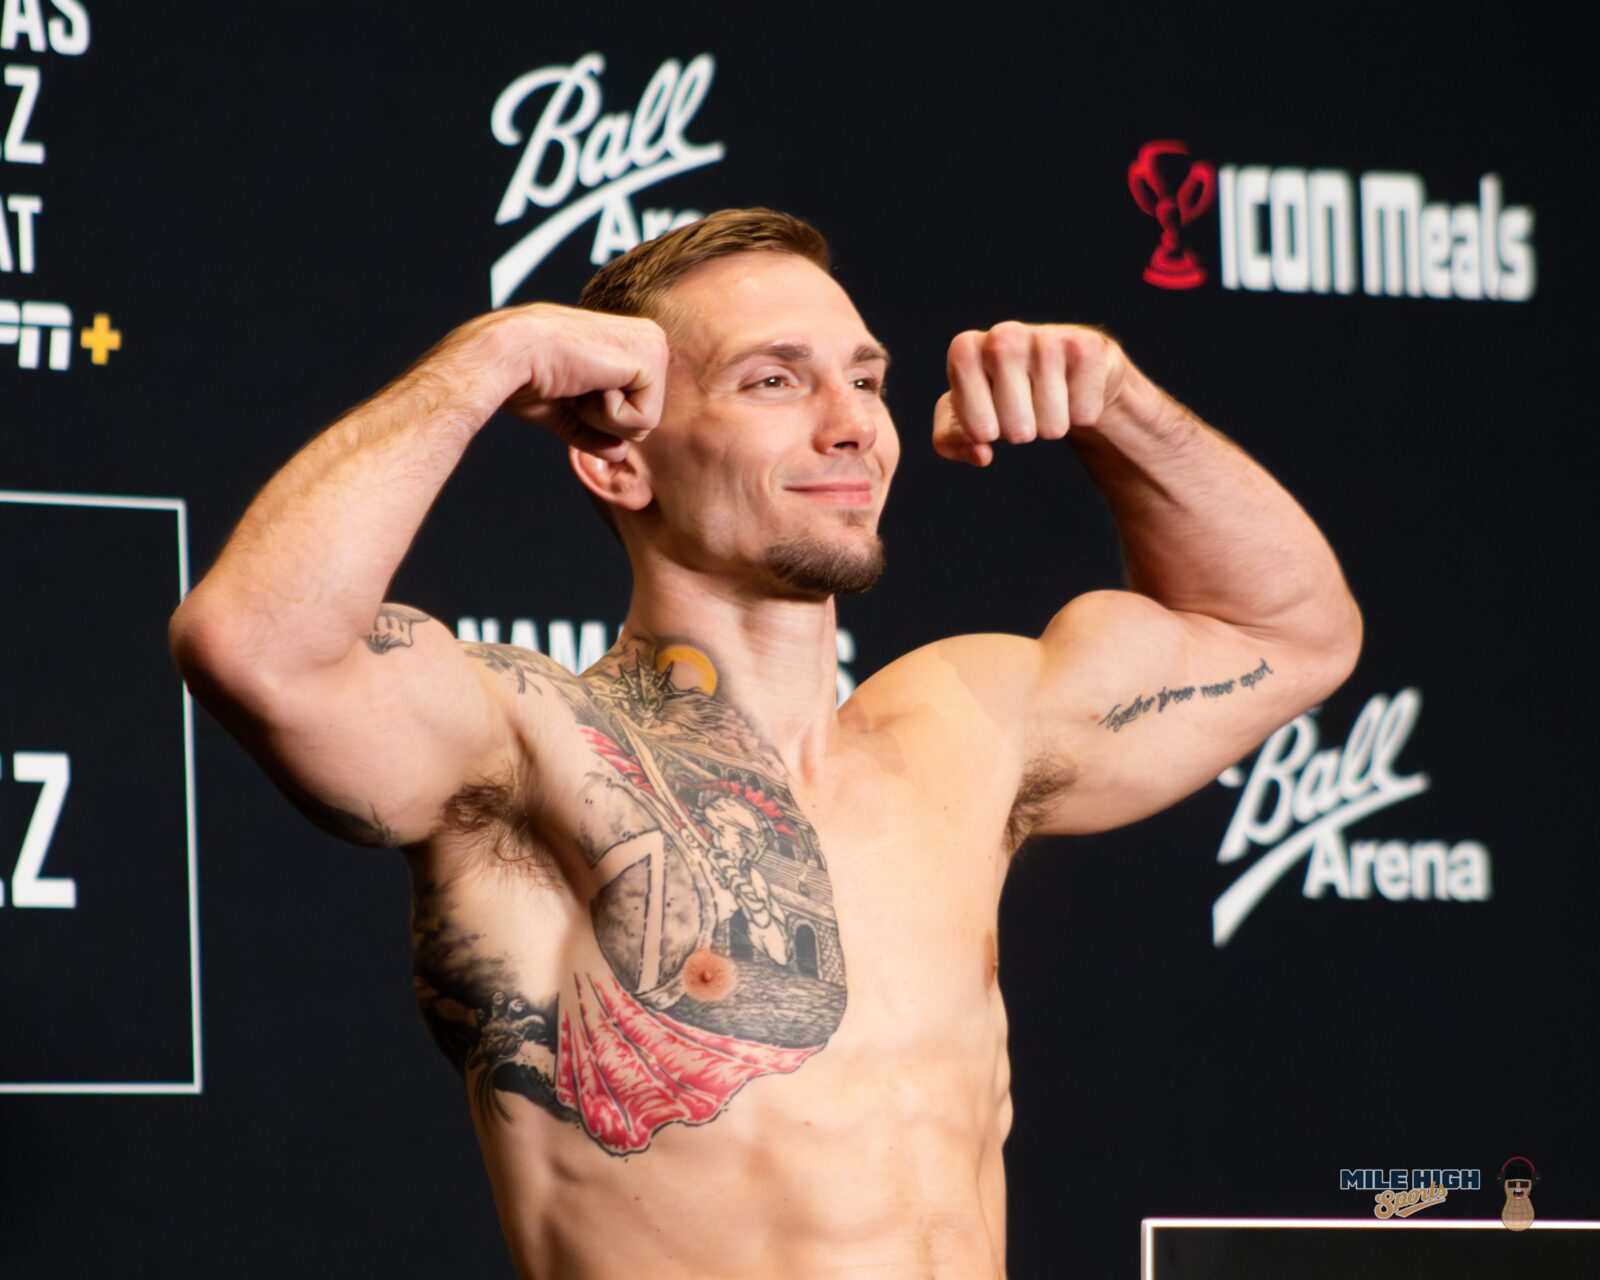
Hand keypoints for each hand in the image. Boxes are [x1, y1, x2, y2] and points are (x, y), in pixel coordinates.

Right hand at [448, 304, 669, 460]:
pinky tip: (587, 382)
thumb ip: (594, 431)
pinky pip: (644, 419)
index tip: (571, 389)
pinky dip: (609, 414)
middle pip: (646, 419)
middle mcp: (648, 339)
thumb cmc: (526, 377)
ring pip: (648, 422)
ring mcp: (652, 345)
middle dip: (605, 420)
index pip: (636, 410)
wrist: (508, 355)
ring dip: (605, 416)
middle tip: (575, 387)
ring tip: (580, 383)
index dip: (598, 417)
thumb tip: (619, 453)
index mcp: (630, 345)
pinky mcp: (650, 358)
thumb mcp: (565, 410)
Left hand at [933, 322, 1126, 465]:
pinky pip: (1084, 414)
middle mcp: (1003, 336)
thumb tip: (981, 454)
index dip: (986, 433)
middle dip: (1020, 431)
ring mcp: (1046, 338)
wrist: (1056, 366)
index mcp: (965, 351)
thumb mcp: (963, 418)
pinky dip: (1081, 414)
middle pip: (1016, 430)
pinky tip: (1072, 388)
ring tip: (1046, 398)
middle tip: (1021, 407)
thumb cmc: (1001, 394)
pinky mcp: (1086, 346)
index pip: (976, 427)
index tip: (986, 418)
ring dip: (1052, 425)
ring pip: (1052, 426)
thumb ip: (951, 440)